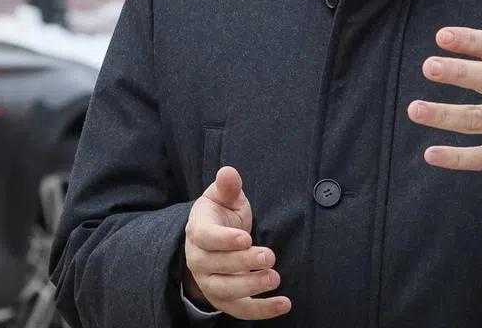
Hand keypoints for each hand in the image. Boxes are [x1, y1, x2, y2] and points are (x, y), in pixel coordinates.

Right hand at [182, 167, 290, 319]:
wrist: (211, 242)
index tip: (246, 238)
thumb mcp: (223, 198)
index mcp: (197, 231)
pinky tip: (284, 304)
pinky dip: (262, 310)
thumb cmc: (220, 216)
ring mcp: (209, 282)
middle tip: (269, 256)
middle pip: (217, 266)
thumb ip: (227, 187)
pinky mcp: (224, 299)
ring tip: (275, 278)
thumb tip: (228, 172)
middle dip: (244, 263)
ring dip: (251, 287)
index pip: (206, 238)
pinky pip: (241, 310)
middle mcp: (199, 260)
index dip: (225, 240)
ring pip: (226, 290)